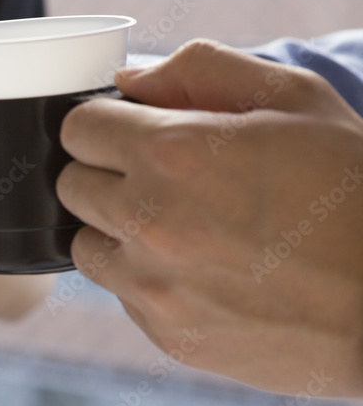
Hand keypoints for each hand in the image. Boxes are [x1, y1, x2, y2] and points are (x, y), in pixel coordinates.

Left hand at [56, 39, 362, 395]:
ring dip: (115, 229)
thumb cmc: (354, 189)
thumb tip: (128, 80)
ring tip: (180, 225)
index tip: (128, 130)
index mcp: (174, 154)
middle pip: (70, 185)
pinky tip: (203, 269)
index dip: (104, 123)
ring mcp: (154, 286)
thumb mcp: (295, 98)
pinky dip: (145, 277)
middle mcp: (149, 223)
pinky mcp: (167, 334)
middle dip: (106, 172)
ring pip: (84, 244)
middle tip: (162, 176)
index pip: (77, 128)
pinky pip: (121, 294)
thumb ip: (199, 71)